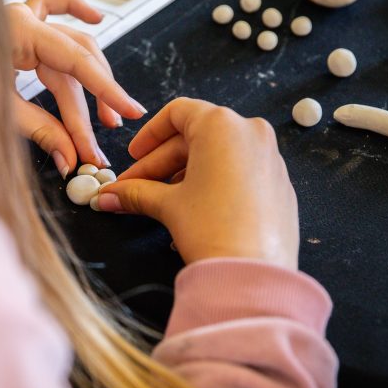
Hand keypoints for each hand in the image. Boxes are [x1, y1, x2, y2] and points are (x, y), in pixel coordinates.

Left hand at [6, 0, 146, 176]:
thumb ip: (38, 130)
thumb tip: (70, 158)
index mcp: (15, 31)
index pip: (75, 63)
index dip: (106, 91)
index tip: (130, 111)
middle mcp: (21, 17)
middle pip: (73, 65)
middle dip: (88, 109)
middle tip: (96, 147)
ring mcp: (17, 15)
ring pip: (71, 46)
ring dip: (89, 82)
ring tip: (104, 118)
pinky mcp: (12, 20)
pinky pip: (51, 7)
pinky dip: (74, 10)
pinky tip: (96, 15)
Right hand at [97, 98, 298, 268]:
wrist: (254, 273)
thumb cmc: (212, 229)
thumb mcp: (168, 205)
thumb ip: (136, 193)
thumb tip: (108, 196)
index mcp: (222, 125)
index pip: (177, 113)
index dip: (149, 134)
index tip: (133, 155)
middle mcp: (251, 133)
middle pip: (195, 138)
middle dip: (160, 165)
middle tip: (134, 189)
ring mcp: (270, 158)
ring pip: (217, 156)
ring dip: (184, 177)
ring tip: (161, 206)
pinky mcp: (280, 185)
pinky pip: (239, 174)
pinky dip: (213, 186)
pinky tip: (193, 214)